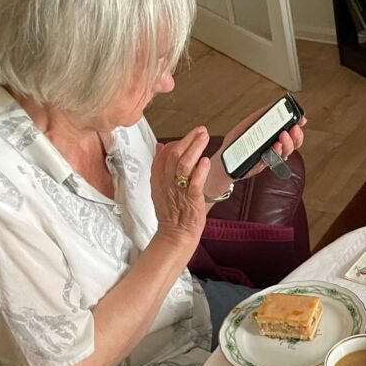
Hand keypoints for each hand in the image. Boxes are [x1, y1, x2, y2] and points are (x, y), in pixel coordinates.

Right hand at [151, 127, 209, 249]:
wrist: (175, 235)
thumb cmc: (172, 212)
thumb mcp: (159, 187)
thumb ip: (160, 166)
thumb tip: (161, 146)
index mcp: (158, 178)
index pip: (163, 154)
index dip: (176, 143)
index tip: (188, 137)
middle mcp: (167, 183)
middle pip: (174, 155)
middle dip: (188, 140)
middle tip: (200, 131)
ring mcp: (178, 191)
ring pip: (183, 165)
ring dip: (195, 149)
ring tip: (204, 138)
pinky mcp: (190, 200)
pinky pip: (194, 183)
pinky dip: (200, 171)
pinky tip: (206, 161)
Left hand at [206, 103, 307, 194]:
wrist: (224, 161)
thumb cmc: (235, 143)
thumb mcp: (247, 125)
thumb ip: (259, 116)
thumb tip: (271, 106)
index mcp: (272, 135)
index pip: (290, 130)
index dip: (298, 124)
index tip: (301, 119)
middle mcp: (274, 146)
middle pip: (293, 142)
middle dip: (296, 135)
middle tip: (293, 128)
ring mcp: (270, 156)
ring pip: (287, 151)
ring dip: (288, 143)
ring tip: (283, 136)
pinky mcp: (264, 164)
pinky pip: (274, 159)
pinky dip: (276, 152)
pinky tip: (276, 146)